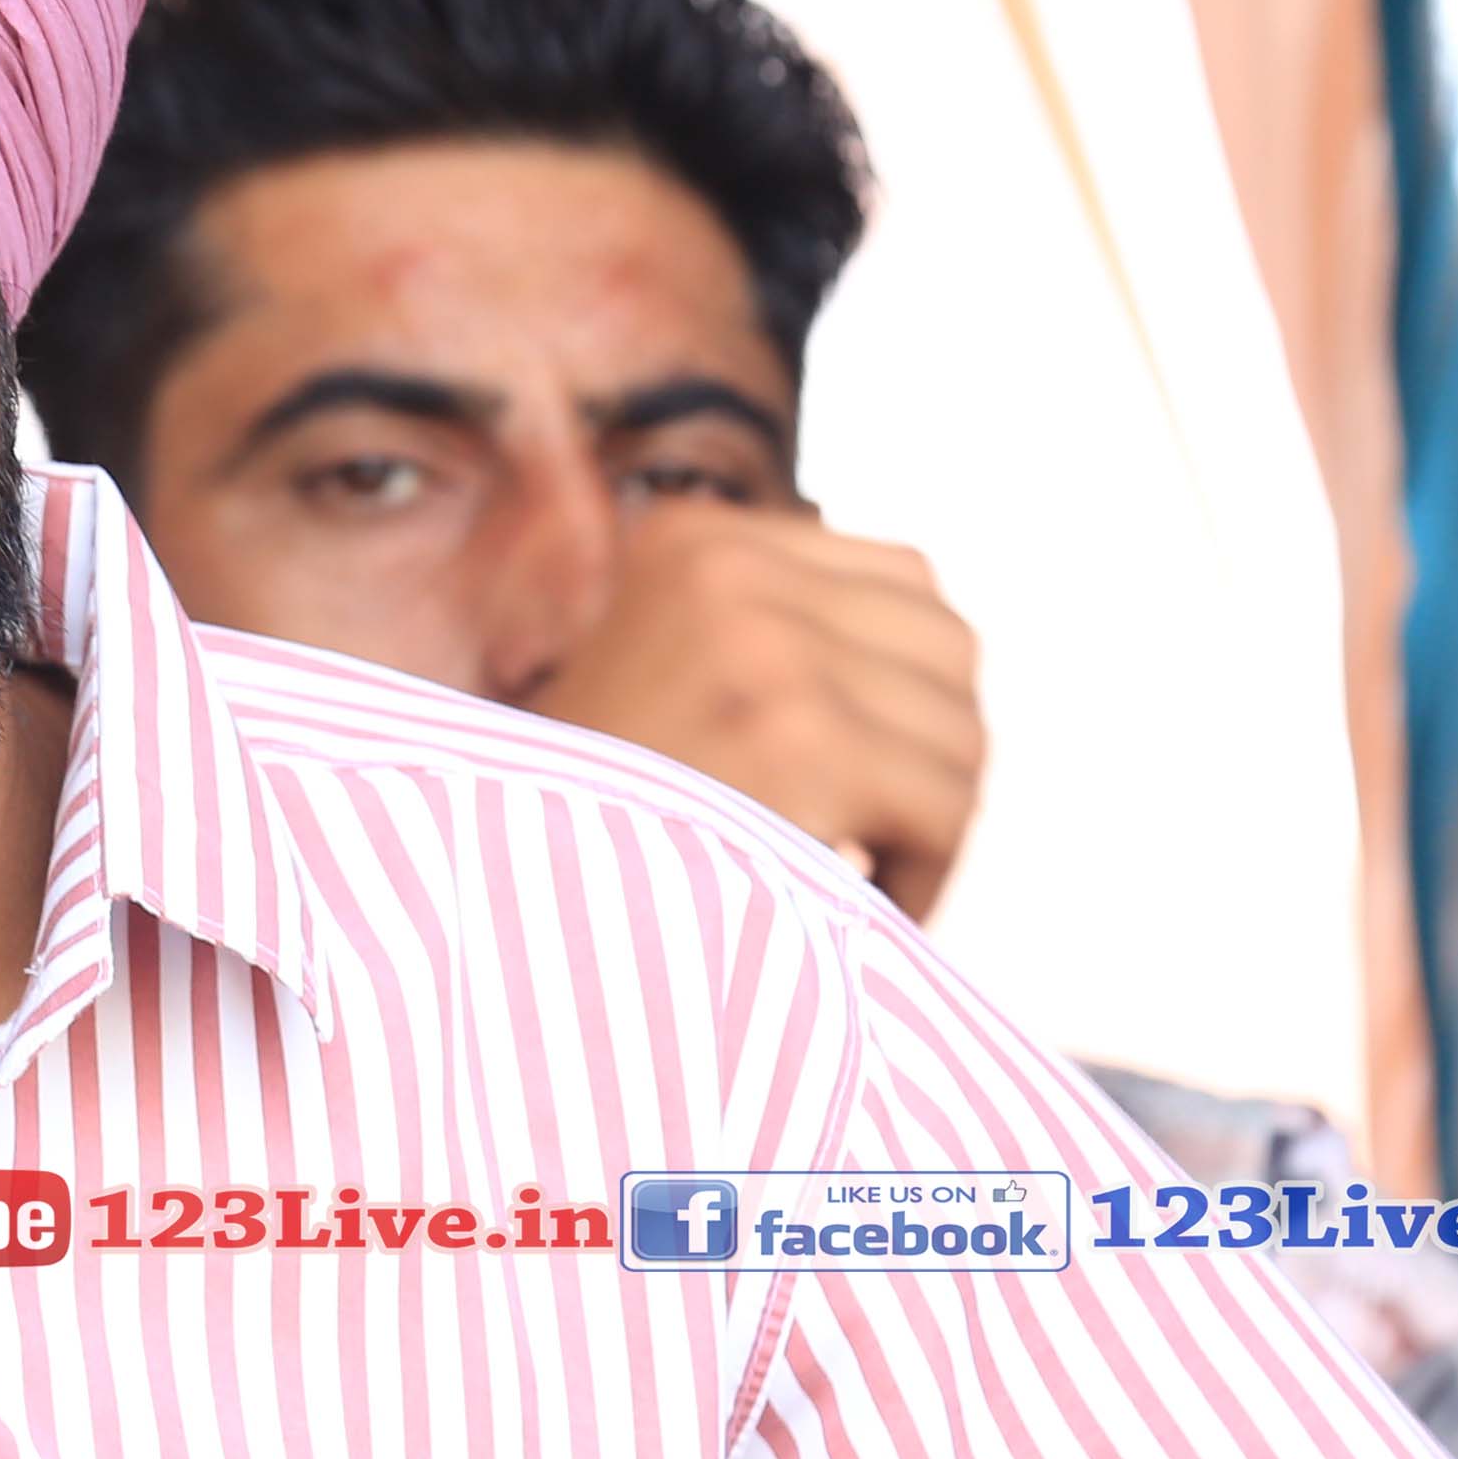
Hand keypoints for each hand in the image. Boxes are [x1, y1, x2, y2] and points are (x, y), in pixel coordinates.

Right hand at [520, 506, 980, 919]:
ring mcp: (764, 651)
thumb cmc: (586, 832)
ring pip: (959, 733)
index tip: (862, 783)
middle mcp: (730, 571)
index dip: (906, 697)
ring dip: (927, 824)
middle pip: (947, 650)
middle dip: (929, 759)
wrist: (498, 918)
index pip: (905, 583)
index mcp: (694, 540)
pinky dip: (922, 873)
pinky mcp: (796, 743)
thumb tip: (931, 662)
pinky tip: (846, 903)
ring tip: (850, 880)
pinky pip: (946, 805)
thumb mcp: (655, 683)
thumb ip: (762, 642)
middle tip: (871, 843)